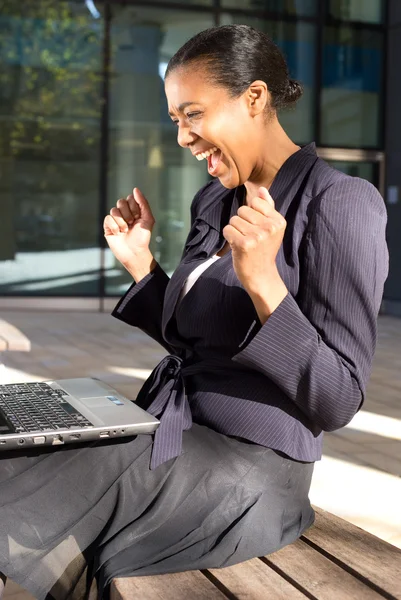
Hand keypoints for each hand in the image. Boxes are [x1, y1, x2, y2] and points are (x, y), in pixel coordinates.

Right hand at [104, 188, 155, 280]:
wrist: (134, 252)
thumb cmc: (142, 238)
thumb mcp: (148, 219)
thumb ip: (143, 203)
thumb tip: (135, 189)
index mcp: (134, 210)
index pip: (130, 198)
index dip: (135, 207)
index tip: (139, 218)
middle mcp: (124, 213)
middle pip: (121, 201)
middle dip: (128, 214)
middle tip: (132, 224)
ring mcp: (115, 220)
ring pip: (114, 210)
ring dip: (122, 222)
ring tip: (126, 231)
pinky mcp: (107, 227)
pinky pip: (108, 219)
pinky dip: (114, 226)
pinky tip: (118, 233)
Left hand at [223, 186, 287, 320]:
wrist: (261, 276)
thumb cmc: (264, 250)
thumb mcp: (272, 229)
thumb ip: (268, 207)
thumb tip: (262, 189)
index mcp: (278, 221)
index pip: (256, 202)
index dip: (251, 213)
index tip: (256, 227)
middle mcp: (269, 227)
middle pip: (242, 210)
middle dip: (242, 222)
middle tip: (249, 237)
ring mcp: (257, 236)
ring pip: (234, 220)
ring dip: (235, 230)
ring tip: (244, 242)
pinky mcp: (243, 244)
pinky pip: (227, 229)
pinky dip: (229, 237)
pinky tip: (237, 246)